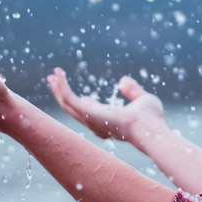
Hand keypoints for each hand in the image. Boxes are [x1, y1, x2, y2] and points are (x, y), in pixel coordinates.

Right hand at [46, 68, 163, 143]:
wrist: (148, 126)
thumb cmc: (150, 118)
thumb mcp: (143, 99)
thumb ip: (133, 91)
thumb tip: (123, 81)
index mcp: (108, 123)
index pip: (91, 117)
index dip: (85, 107)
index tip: (84, 97)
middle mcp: (95, 124)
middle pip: (72, 111)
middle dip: (63, 96)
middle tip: (55, 83)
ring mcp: (89, 119)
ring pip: (66, 104)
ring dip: (58, 89)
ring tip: (52, 76)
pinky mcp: (86, 112)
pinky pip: (68, 98)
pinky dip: (62, 86)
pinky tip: (58, 74)